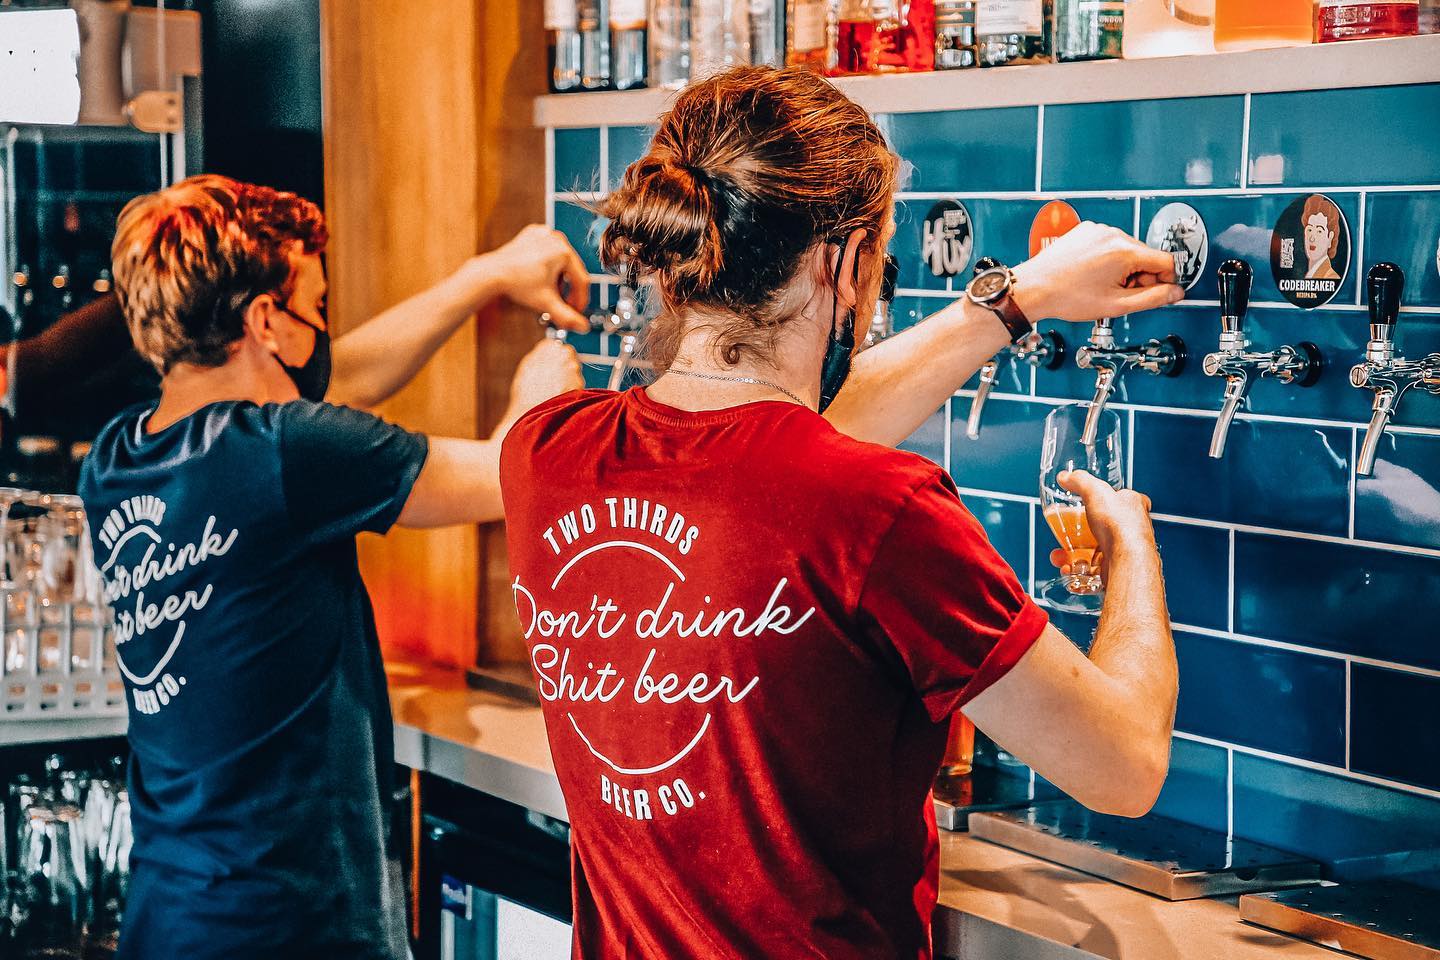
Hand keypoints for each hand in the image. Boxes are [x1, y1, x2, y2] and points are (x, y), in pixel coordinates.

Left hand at [472, 225, 590, 331]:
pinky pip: (548, 251)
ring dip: (558, 277)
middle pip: (572, 270)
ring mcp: (544, 234)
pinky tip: (539, 275)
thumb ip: (567, 316)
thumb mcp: (546, 303)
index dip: (580, 299)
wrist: (492, 273)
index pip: (582, 280)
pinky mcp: (533, 234)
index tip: (575, 310)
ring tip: (548, 291)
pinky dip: (547, 264)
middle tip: (561, 304)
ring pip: (560, 260)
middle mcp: (556, 239)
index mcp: (564, 252)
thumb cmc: (516, 284)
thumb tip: (582, 327)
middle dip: (568, 289)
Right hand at [505, 339, 583, 419]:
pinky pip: (577, 384)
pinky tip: (560, 396)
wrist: (531, 412)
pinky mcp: (580, 383)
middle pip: (569, 357)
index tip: (550, 365)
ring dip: (568, 378)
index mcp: (550, 346)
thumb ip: (541, 353)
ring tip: (553, 390)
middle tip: (552, 379)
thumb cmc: (526, 391)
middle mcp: (565, 353)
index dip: (554, 357)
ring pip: (574, 371)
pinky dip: (571, 390)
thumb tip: (550, 349)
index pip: (557, 346)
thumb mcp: (527, 365)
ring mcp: (574, 368)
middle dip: (563, 366)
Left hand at [1012, 222, 1184, 322]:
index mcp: (1125, 251)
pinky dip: (1106, 259)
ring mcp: (1097, 230)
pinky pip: (1107, 244)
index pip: (1166, 261)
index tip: (1158, 293)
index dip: (1166, 281)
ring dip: (1123, 269)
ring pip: (1126, 250)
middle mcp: (1112, 234)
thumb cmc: (1066, 296)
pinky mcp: (1085, 231)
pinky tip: (1090, 274)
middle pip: (1145, 256)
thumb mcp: (1117, 304)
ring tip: (1100, 286)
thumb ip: (1153, 299)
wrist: (1033, 288)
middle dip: (1140, 277)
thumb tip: (1175, 293)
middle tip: (1120, 294)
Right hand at [1051, 470, 1156, 578]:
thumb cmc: (1121, 525)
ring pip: (1095, 551)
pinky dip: (1079, 571)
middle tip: (1065, 535)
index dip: (1108, 500)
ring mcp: (1126, 551)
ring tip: (1060, 558)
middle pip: (1104, 527)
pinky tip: (1069, 570)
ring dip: (1073, 555)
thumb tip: (1065, 477)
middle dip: (1077, 534)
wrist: (1128, 561)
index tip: (1091, 504)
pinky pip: (1094, 571)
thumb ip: (1079, 481)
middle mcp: (1134, 529)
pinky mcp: (1118, 569)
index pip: (1124, 498)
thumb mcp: (1096, 491)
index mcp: (1134, 506)